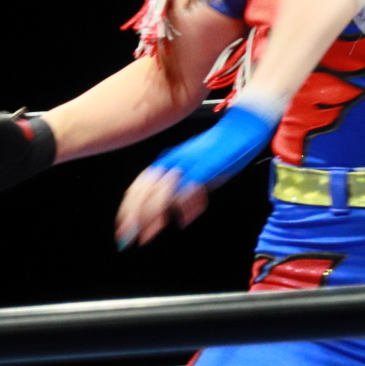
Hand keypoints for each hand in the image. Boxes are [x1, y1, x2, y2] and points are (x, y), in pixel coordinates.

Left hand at [113, 96, 280, 248]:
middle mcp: (173, 161)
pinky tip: (182, 220)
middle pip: (145, 190)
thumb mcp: (194, 172)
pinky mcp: (205, 167)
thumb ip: (180, 189)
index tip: (124, 227)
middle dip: (134, 216)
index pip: (140, 186)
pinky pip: (188, 189)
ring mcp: (188, 164)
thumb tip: (169, 213)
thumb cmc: (219, 152)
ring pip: (161, 192)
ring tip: (147, 235)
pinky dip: (183, 207)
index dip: (129, 208)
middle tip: (128, 236)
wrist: (240, 129)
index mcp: (167, 161)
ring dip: (151, 216)